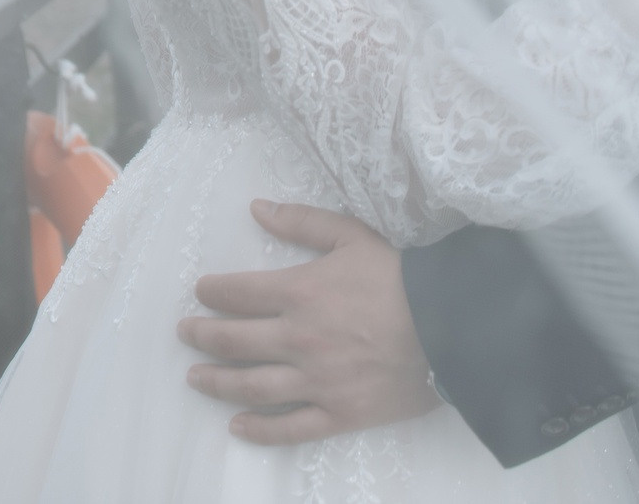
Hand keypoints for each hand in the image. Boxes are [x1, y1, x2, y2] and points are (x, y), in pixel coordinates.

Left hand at [178, 201, 438, 444]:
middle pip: (235, 340)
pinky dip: (261, 430)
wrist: (453, 328)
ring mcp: (317, 381)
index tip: (200, 292)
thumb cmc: (402, 278)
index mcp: (299, 293)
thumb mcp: (352, 236)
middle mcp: (298, 339)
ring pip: (252, 385)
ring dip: (217, 382)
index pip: (238, 293)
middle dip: (203, 335)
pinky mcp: (340, 413)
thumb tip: (257, 208)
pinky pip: (291, 427)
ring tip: (196, 377)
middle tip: (185, 333)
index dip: (213, 292)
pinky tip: (238, 427)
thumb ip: (301, 222)